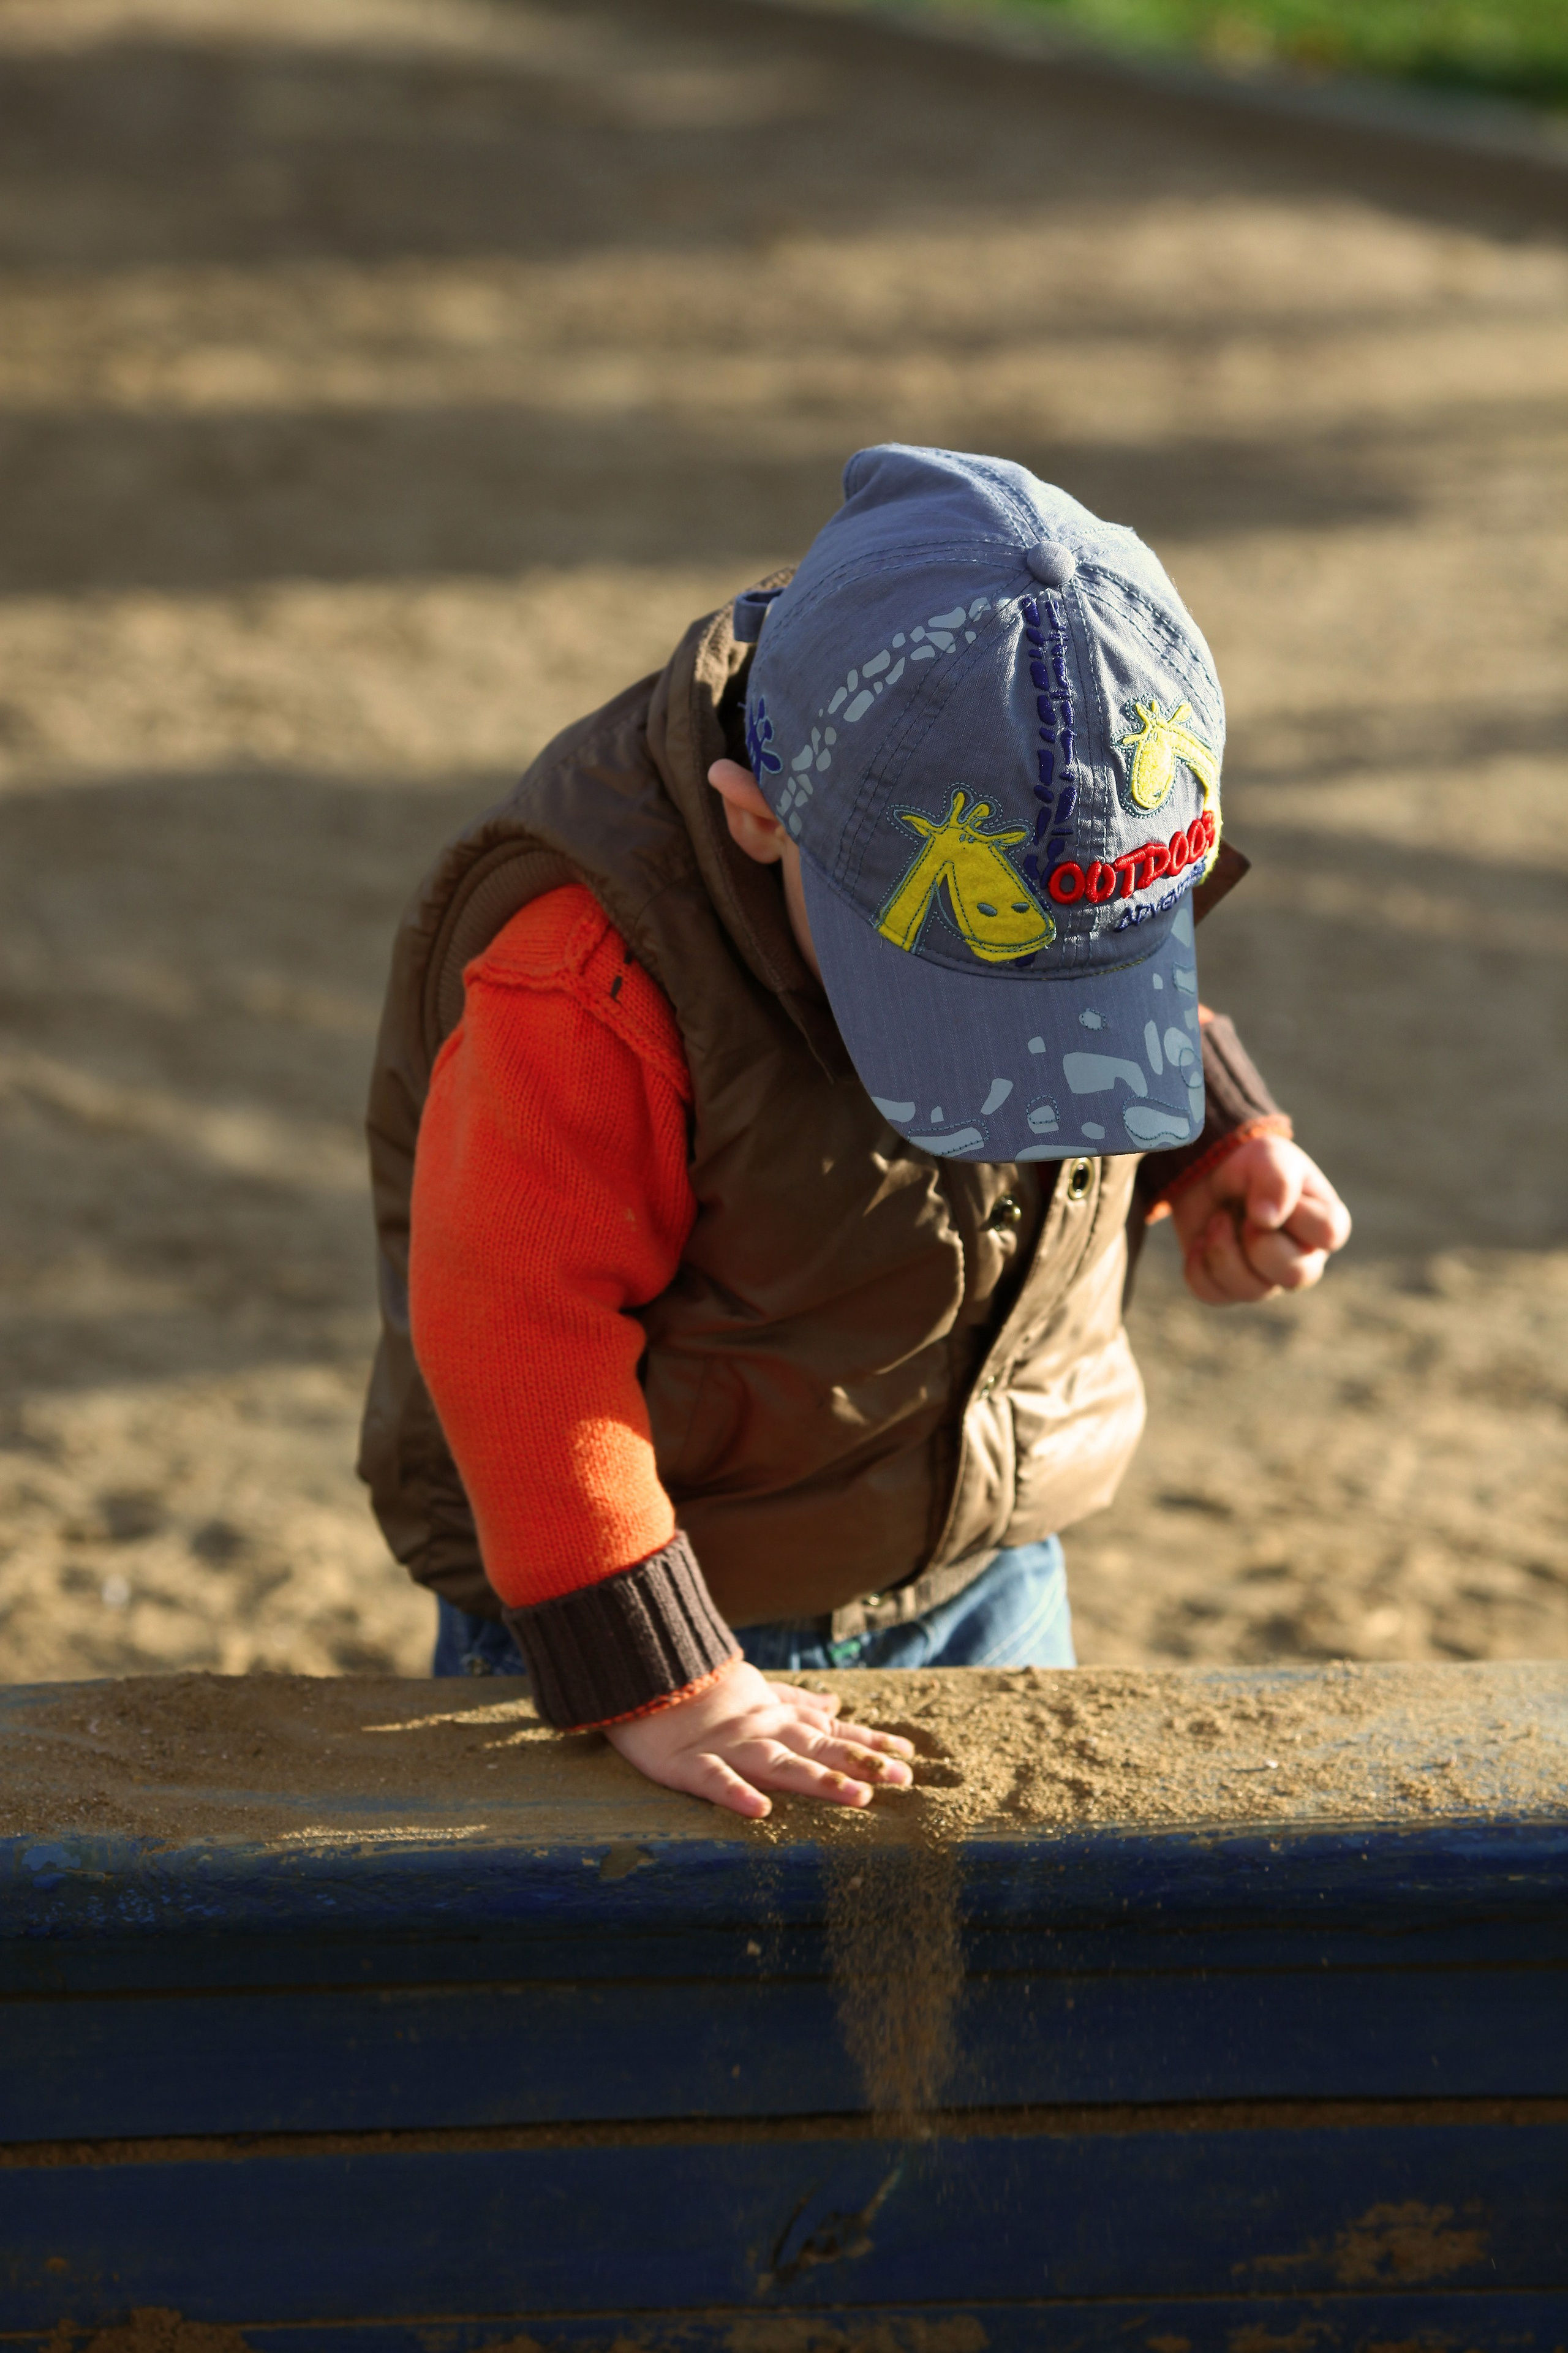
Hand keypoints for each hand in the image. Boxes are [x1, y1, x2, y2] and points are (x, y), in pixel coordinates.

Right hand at [605, 1659, 914, 1818]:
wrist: (642, 1669)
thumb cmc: (702, 1689)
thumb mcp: (759, 1691)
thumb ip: (798, 1702)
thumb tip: (837, 1705)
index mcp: (776, 1717)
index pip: (831, 1732)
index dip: (869, 1744)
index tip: (908, 1757)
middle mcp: (761, 1731)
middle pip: (816, 1749)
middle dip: (859, 1764)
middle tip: (901, 1779)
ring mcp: (728, 1747)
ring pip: (778, 1764)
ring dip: (817, 1780)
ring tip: (855, 1796)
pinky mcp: (689, 1763)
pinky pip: (715, 1781)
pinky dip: (736, 1794)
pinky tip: (760, 1810)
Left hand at [1169, 1133, 1350, 1305]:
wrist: (1205, 1175)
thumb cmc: (1250, 1166)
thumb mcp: (1268, 1156)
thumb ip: (1277, 1179)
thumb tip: (1267, 1220)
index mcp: (1324, 1226)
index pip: (1329, 1233)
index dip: (1296, 1213)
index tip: (1271, 1192)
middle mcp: (1302, 1259)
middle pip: (1295, 1275)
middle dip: (1259, 1241)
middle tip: (1243, 1214)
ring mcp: (1267, 1280)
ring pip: (1253, 1291)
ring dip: (1223, 1249)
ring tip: (1217, 1219)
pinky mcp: (1230, 1289)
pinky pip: (1213, 1293)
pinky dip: (1197, 1265)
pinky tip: (1200, 1240)